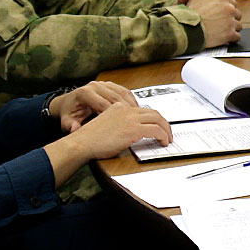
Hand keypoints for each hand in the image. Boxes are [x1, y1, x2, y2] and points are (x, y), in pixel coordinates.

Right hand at [43, 103, 171, 182]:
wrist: (82, 143)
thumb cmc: (90, 140)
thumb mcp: (107, 126)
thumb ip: (120, 125)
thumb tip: (132, 134)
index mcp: (119, 107)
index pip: (143, 110)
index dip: (154, 119)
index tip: (158, 127)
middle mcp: (126, 109)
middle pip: (153, 113)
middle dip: (163, 123)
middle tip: (167, 133)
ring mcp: (130, 118)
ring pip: (158, 120)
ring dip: (166, 130)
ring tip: (167, 139)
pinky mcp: (133, 129)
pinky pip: (156, 130)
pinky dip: (163, 136)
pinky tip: (163, 142)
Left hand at [48, 81, 135, 131]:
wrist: (69, 103)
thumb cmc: (70, 113)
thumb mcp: (66, 121)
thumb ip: (70, 125)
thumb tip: (74, 129)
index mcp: (85, 93)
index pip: (104, 104)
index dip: (114, 116)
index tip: (122, 126)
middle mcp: (95, 86)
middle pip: (116, 98)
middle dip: (127, 111)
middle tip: (136, 122)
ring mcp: (104, 84)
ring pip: (123, 93)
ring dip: (132, 105)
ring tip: (138, 117)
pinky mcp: (110, 85)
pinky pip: (125, 91)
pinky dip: (132, 101)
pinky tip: (135, 110)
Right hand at [189, 0, 243, 46]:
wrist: (187, 29)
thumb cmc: (191, 13)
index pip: (233, 4)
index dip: (227, 10)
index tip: (220, 14)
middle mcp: (229, 9)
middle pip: (237, 15)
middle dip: (231, 19)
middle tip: (220, 23)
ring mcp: (230, 22)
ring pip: (238, 26)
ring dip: (232, 29)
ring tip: (221, 30)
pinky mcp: (230, 34)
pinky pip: (237, 36)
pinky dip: (232, 38)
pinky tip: (224, 37)